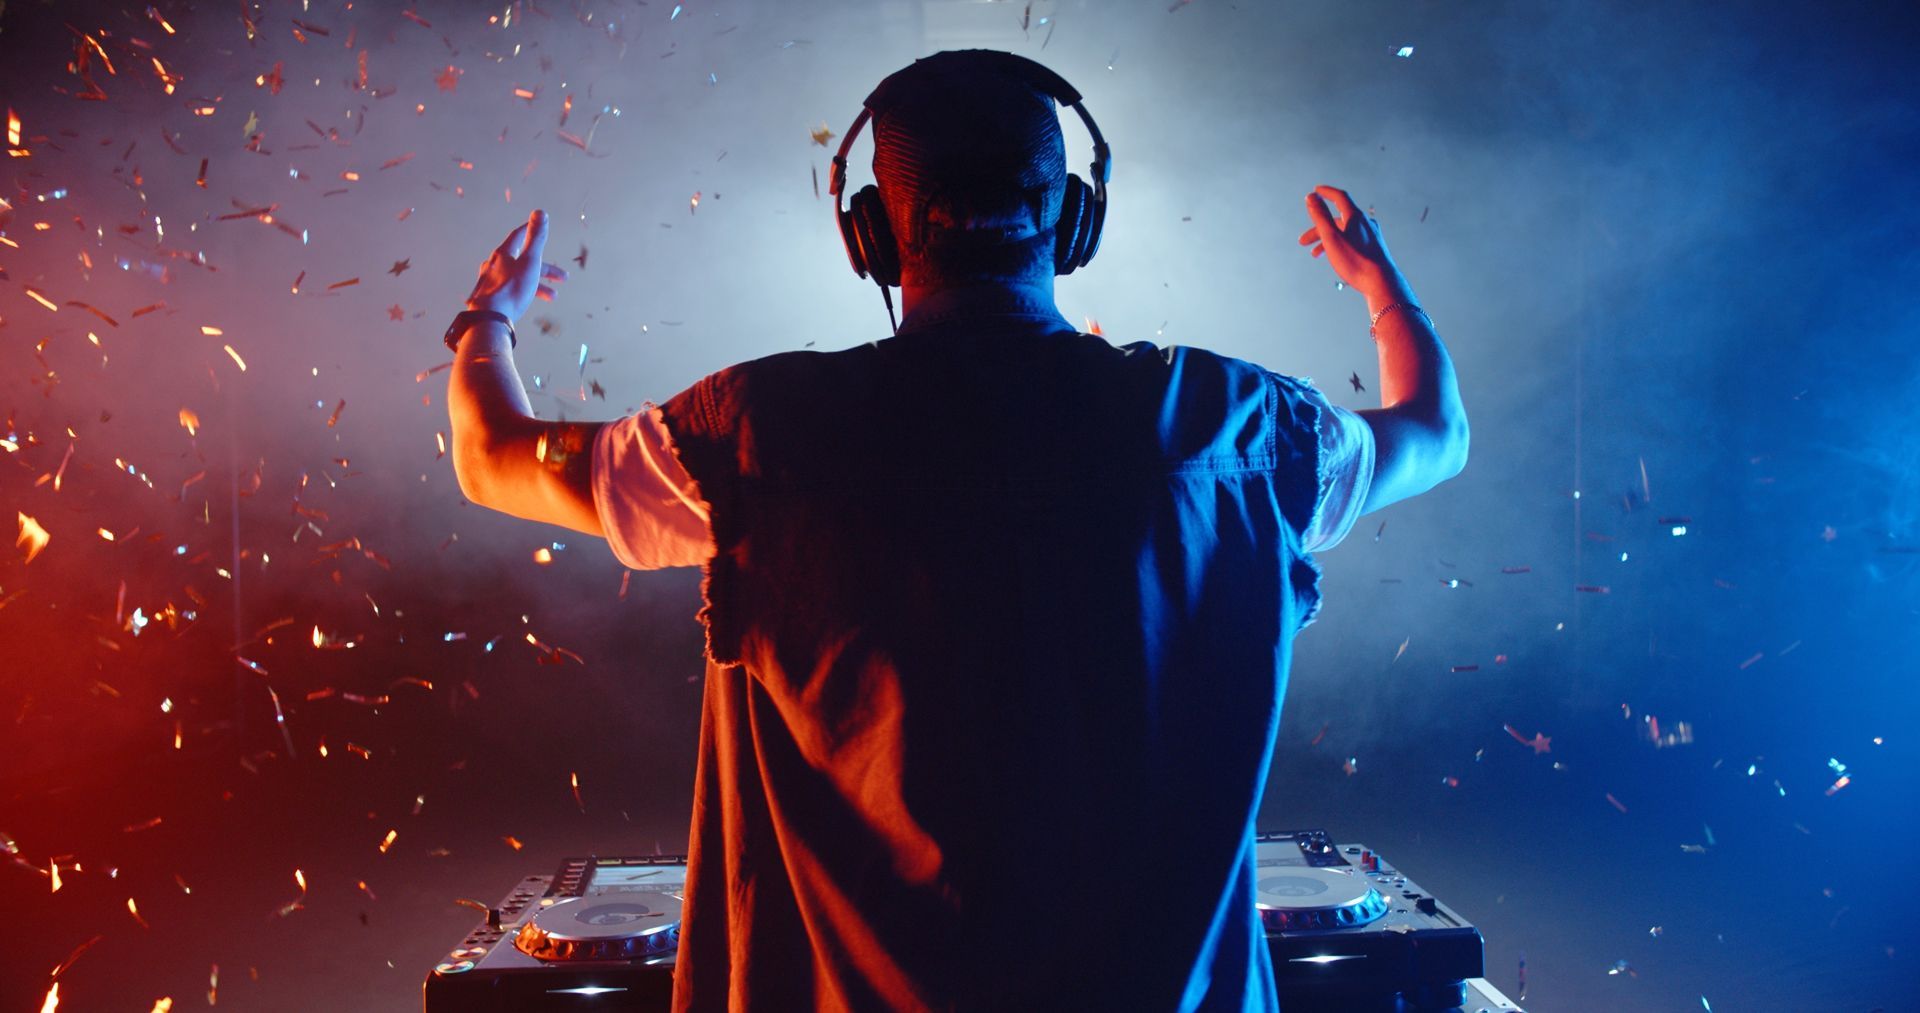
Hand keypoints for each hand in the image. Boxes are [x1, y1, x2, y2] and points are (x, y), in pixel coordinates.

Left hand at [466, 209, 567, 319]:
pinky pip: (510, 289)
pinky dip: (523, 292)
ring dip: (537, 284)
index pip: (518, 236)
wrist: (490, 318)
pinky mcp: (489, 297)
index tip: (540, 227)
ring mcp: (490, 281)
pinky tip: (527, 302)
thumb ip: (536, 238)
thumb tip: (540, 213)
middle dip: (545, 268)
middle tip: (563, 277)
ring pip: (517, 277)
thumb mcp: (530, 262)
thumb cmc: (512, 289)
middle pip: (522, 261)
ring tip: (552, 296)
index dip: (531, 231)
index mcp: (503, 254)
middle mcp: (494, 265)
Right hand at [1297, 185, 1405, 300]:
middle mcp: (1365, 223)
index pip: (1339, 197)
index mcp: (1355, 217)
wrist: (1381, 282)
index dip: (1326, 193)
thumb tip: (1311, 197)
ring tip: (1315, 254)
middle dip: (1318, 228)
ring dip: (1327, 240)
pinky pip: (1352, 241)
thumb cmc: (1355, 260)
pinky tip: (1335, 257)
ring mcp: (1371, 235)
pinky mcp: (1374, 248)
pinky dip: (1340, 245)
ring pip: (1344, 232)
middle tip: (1303, 241)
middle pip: (1338, 219)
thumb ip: (1320, 216)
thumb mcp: (1331, 237)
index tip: (1316, 191)